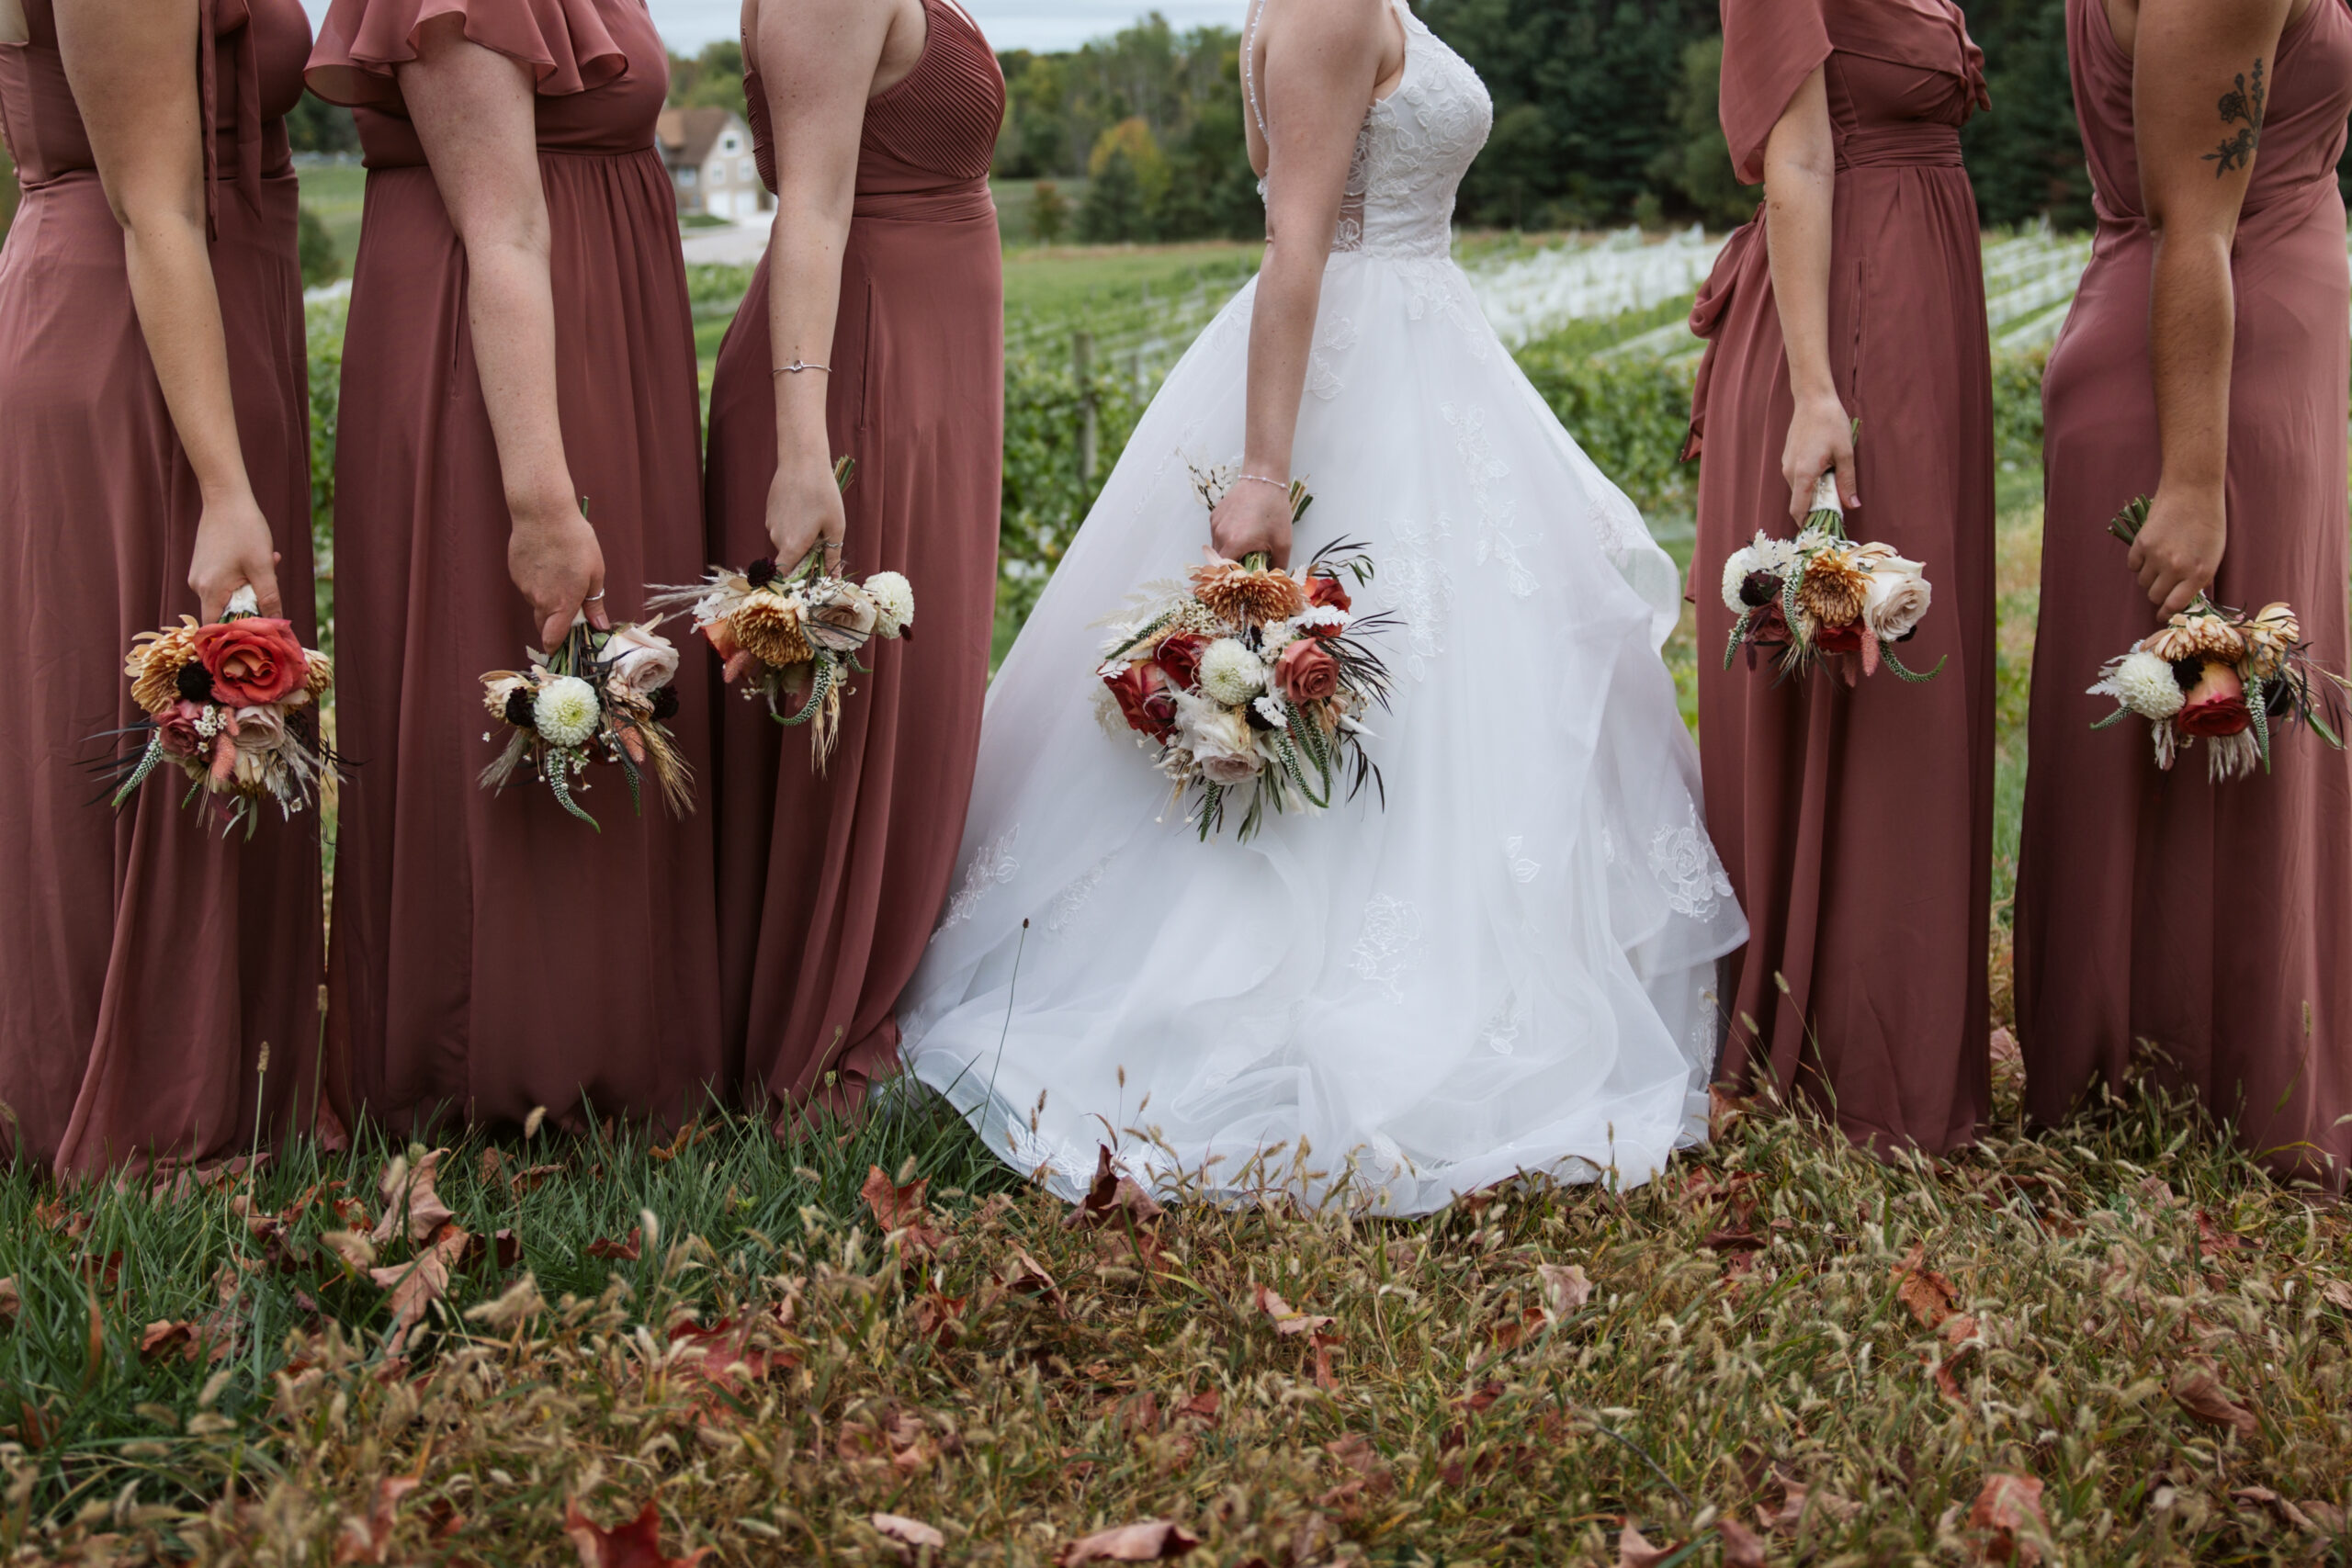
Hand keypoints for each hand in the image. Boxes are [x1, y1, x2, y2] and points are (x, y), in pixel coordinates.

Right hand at [188, 491, 282, 621]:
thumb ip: (270, 598)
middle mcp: (199, 584)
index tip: (258, 628)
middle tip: (272, 581)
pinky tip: (258, 556)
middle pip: (226, 610)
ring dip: (252, 584)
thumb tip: (275, 623)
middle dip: (253, 601)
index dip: (235, 632)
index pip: (215, 627)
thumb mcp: (263, 567)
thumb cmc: (244, 530)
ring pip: (229, 593)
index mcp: (210, 590)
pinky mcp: (204, 564)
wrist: (226, 497)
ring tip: (269, 561)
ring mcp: (199, 573)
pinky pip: (225, 579)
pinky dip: (243, 574)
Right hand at [508, 490, 607, 649]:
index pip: (553, 638)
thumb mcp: (595, 573)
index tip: (560, 650)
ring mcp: (524, 586)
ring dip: (547, 596)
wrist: (543, 514)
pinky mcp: (515, 572)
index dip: (555, 647)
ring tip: (561, 571)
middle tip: (569, 605)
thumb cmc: (576, 541)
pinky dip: (537, 580)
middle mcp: (540, 599)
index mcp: (562, 603)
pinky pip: (528, 585)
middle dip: (555, 622)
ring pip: (536, 601)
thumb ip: (594, 603)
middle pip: (544, 623)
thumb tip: (599, 626)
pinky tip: (547, 561)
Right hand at [766, 449, 847, 573]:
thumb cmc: (823, 494)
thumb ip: (832, 557)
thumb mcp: (835, 528)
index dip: (792, 582)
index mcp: (792, 545)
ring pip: (785, 540)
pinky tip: (803, 507)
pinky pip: (781, 526)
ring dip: (798, 537)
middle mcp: (776, 538)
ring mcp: (770, 524)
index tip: (806, 581)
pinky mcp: (769, 511)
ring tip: (814, 518)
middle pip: (788, 557)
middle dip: (803, 555)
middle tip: (822, 539)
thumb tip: (833, 580)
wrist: (802, 462)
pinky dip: (792, 524)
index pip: (783, 576)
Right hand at [1209, 478, 1293, 568]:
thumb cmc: (1274, 509)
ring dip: (1228, 551)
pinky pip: (1216, 534)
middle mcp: (1220, 535)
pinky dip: (1225, 538)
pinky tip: (1240, 531)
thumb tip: (1273, 577)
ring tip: (1245, 546)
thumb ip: (1279, 564)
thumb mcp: (1283, 541)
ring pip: (1217, 547)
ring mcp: (1215, 525)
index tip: (1243, 578)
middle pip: (1219, 561)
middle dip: (1231, 565)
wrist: (1264, 480)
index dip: (1233, 577)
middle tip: (1246, 563)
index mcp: (1235, 543)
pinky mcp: (1214, 516)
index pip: (1225, 571)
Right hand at [1781, 390, 1856, 523]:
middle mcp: (1790, 472)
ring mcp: (1786, 465)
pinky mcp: (1788, 458)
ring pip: (1798, 490)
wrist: (1813, 399)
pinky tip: (1824, 471)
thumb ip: (1847, 482)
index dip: (1807, 524)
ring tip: (1832, 485)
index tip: (1821, 530)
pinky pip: (1797, 478)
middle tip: (1836, 507)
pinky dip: (1809, 482)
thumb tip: (1852, 505)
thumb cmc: (1831, 423)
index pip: (1798, 510)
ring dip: (1813, 494)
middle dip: (1815, 509)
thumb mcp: (1845, 454)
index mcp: (1803, 474)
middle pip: (1799, 502)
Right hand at [2129, 483, 2226, 618]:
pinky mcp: (2141, 543)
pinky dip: (2138, 564)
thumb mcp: (2214, 554)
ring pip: (2142, 582)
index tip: (2162, 614)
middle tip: (2162, 586)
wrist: (2194, 491)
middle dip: (2158, 594)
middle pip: (2155, 596)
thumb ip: (2199, 577)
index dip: (2167, 612)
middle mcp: (2176, 568)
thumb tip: (2183, 595)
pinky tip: (2149, 553)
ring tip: (2158, 564)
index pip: (2175, 605)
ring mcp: (2157, 556)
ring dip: (2149, 578)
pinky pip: (2133, 565)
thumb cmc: (2209, 521)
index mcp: (2199, 573)